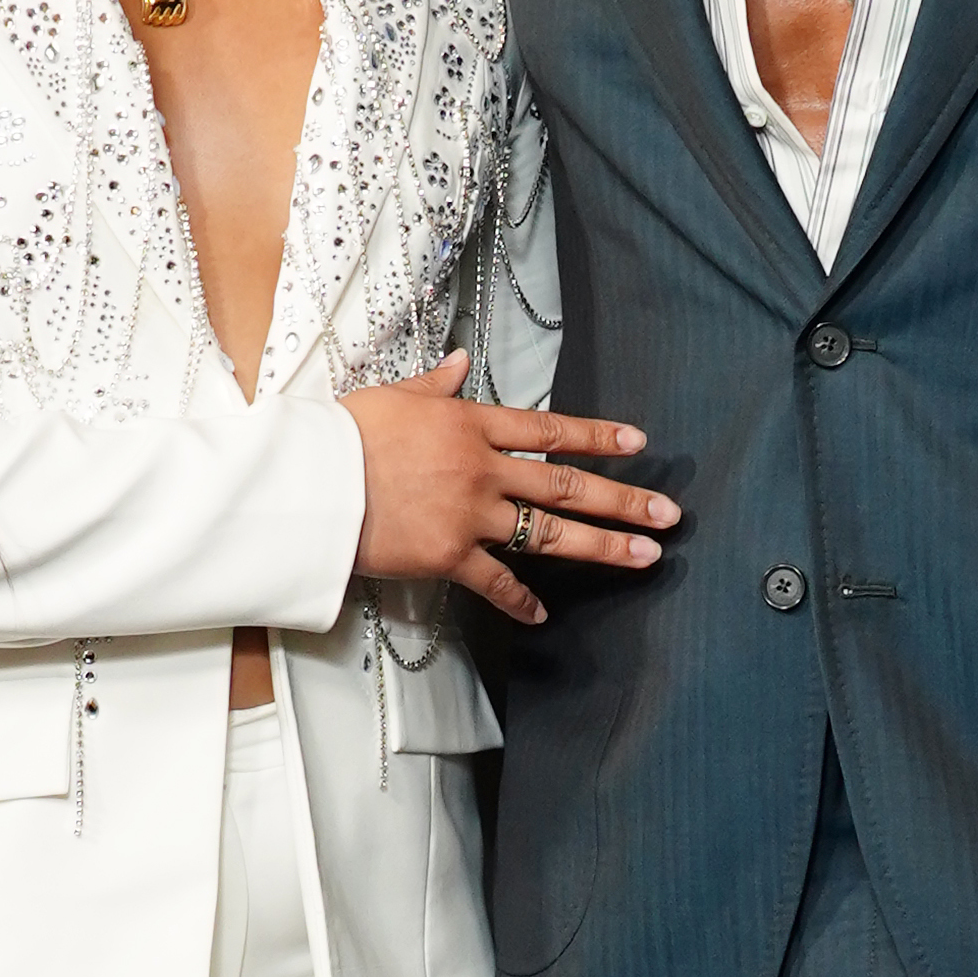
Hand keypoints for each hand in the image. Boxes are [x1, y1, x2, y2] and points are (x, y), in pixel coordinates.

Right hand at [343, 351, 678, 623]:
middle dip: (624, 500)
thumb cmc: (345, 434)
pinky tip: (542, 614)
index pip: (549, 429)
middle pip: (567, 486)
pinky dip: (520, 600)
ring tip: (643, 557)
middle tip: (667, 514)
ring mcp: (470, 516)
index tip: (637, 443)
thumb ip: (438, 385)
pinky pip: (495, 581)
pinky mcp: (448, 557)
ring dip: (602, 547)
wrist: (310, 482)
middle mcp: (483, 469)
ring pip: (550, 534)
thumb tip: (461, 362)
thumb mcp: (396, 397)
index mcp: (472, 424)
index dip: (597, 436)